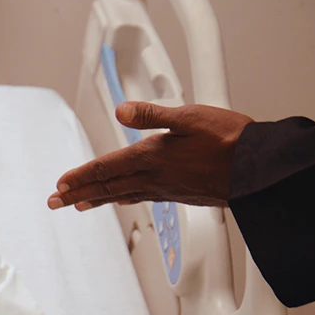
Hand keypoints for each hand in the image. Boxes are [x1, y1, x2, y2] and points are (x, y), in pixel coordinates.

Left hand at [47, 101, 252, 210]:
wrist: (260, 170)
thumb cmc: (231, 140)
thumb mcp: (189, 117)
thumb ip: (152, 115)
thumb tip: (122, 110)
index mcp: (152, 157)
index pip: (107, 167)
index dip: (81, 175)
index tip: (60, 184)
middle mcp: (155, 177)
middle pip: (107, 186)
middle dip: (78, 193)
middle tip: (55, 203)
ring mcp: (167, 189)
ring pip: (122, 195)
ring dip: (97, 199)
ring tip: (78, 204)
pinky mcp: (181, 195)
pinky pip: (143, 198)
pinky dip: (124, 199)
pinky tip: (121, 200)